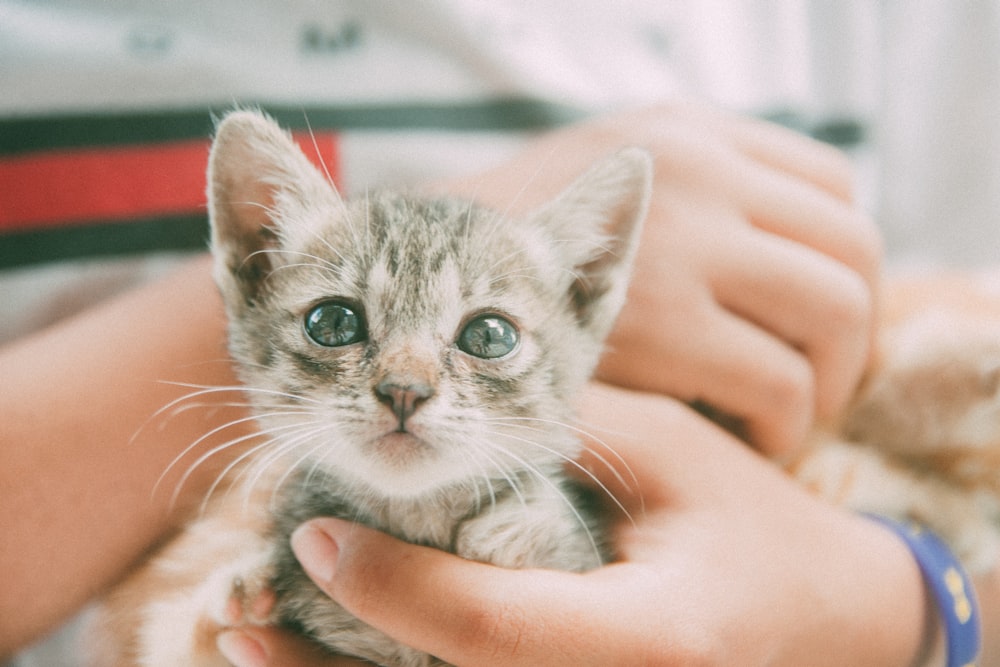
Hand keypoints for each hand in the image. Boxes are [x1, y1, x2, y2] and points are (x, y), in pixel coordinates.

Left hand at [233, 384, 927, 666]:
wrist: (831, 617)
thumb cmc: (754, 525)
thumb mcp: (668, 456)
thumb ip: (562, 427)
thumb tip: (448, 392)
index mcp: (648, 637)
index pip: (488, 627)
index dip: (393, 587)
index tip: (315, 536)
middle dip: (328, 665)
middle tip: (239, 613)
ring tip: (251, 637)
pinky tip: (328, 649)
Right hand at [443, 104, 881, 454]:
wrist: (414, 294)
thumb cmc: (509, 261)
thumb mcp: (598, 192)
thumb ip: (682, 203)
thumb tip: (768, 245)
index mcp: (688, 133)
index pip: (834, 188)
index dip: (840, 270)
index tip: (812, 326)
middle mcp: (697, 169)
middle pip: (852, 253)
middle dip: (851, 336)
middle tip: (819, 384)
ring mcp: (681, 240)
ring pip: (834, 315)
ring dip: (827, 384)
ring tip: (786, 418)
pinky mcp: (660, 325)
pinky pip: (776, 381)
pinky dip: (781, 423)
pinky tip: (747, 438)